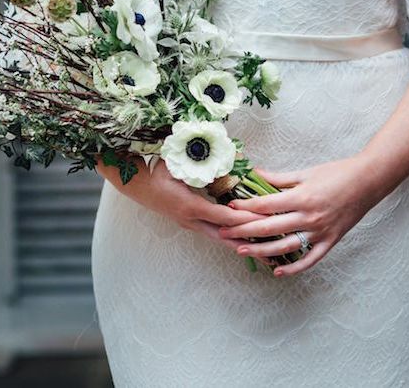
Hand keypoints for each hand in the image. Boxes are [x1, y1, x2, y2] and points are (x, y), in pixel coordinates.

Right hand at [96, 156, 267, 253]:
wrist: (135, 184)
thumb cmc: (156, 170)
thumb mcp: (178, 163)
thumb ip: (201, 161)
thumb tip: (226, 154)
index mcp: (190, 206)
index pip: (224, 217)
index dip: (246, 219)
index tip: (266, 221)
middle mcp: (192, 220)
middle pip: (226, 236)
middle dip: (250, 242)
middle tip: (274, 251)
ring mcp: (191, 224)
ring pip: (221, 238)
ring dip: (242, 244)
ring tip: (265, 255)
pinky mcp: (191, 222)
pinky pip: (215, 232)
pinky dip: (231, 237)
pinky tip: (244, 242)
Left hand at [219, 156, 379, 276]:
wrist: (368, 181)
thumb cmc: (336, 173)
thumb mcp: (305, 173)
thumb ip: (279, 178)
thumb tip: (254, 174)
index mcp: (301, 197)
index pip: (266, 205)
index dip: (245, 207)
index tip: (229, 208)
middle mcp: (309, 217)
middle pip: (269, 228)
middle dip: (243, 231)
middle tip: (223, 233)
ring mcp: (320, 232)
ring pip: (285, 247)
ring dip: (261, 251)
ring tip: (241, 251)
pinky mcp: (330, 241)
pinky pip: (310, 259)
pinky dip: (293, 268)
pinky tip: (277, 271)